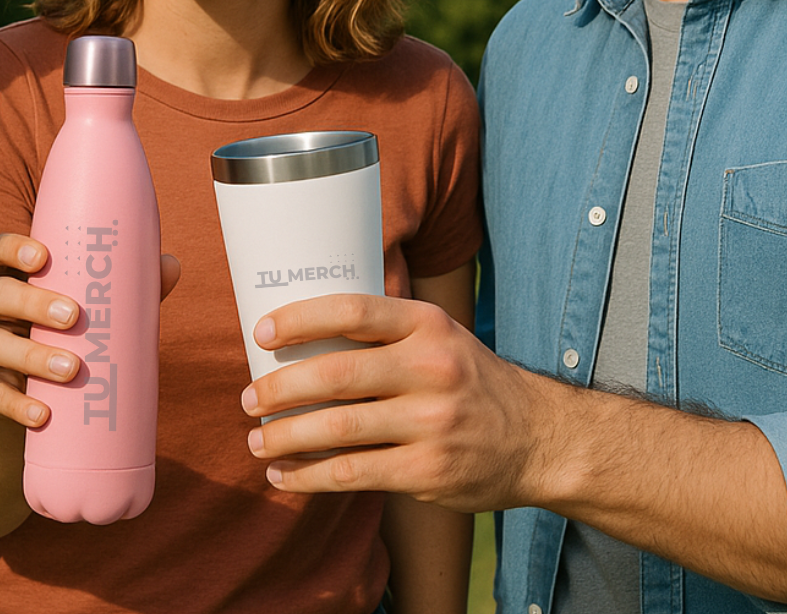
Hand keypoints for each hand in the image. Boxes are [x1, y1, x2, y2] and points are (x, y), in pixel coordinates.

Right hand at [0, 233, 179, 430]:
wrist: (41, 403)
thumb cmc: (73, 337)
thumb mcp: (96, 311)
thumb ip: (128, 288)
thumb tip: (171, 265)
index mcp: (17, 277)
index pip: (0, 250)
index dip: (14, 249)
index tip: (42, 257)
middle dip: (33, 302)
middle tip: (74, 316)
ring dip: (31, 357)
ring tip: (71, 368)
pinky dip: (15, 404)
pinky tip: (41, 413)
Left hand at [240, 292, 545, 511]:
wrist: (538, 438)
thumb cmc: (467, 378)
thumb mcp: (437, 334)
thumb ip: (383, 330)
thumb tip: (300, 329)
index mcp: (425, 324)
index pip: (352, 310)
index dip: (300, 320)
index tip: (261, 332)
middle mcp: (430, 369)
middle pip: (336, 374)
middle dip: (280, 388)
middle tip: (248, 397)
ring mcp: (431, 423)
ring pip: (338, 429)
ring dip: (286, 436)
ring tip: (257, 439)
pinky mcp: (428, 471)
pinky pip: (353, 474)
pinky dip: (309, 477)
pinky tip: (283, 475)